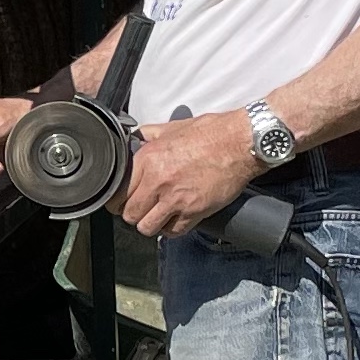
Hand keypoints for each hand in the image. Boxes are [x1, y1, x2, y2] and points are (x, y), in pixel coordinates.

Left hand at [121, 109, 258, 235]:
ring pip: (148, 227)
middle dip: (134, 214)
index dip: (118, 200)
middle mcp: (158, 181)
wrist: (240, 143)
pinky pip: (173, 231)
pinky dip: (172, 229)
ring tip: (157, 217)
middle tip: (141, 210)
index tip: (122, 202)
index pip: (119, 192)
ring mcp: (176, 199)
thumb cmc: (211, 133)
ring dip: (151, 224)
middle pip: (130, 214)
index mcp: (148, 159)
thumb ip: (149, 135)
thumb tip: (135, 138)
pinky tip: (175, 219)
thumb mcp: (171, 128)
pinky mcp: (195, 211)